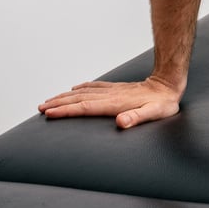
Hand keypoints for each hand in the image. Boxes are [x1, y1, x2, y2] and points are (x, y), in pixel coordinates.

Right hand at [38, 76, 182, 128]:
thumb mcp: (154, 113)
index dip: (66, 111)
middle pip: (78, 99)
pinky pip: (94, 87)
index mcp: (115, 104)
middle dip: (58, 103)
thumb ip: (137, 118)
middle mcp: (110, 95)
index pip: (85, 107)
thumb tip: (121, 123)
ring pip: (83, 92)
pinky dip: (81, 88)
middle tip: (40, 108)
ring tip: (49, 100)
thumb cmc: (163, 103)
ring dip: (65, 96)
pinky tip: (74, 89)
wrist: (168, 84)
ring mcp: (112, 90)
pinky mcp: (116, 88)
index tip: (49, 113)